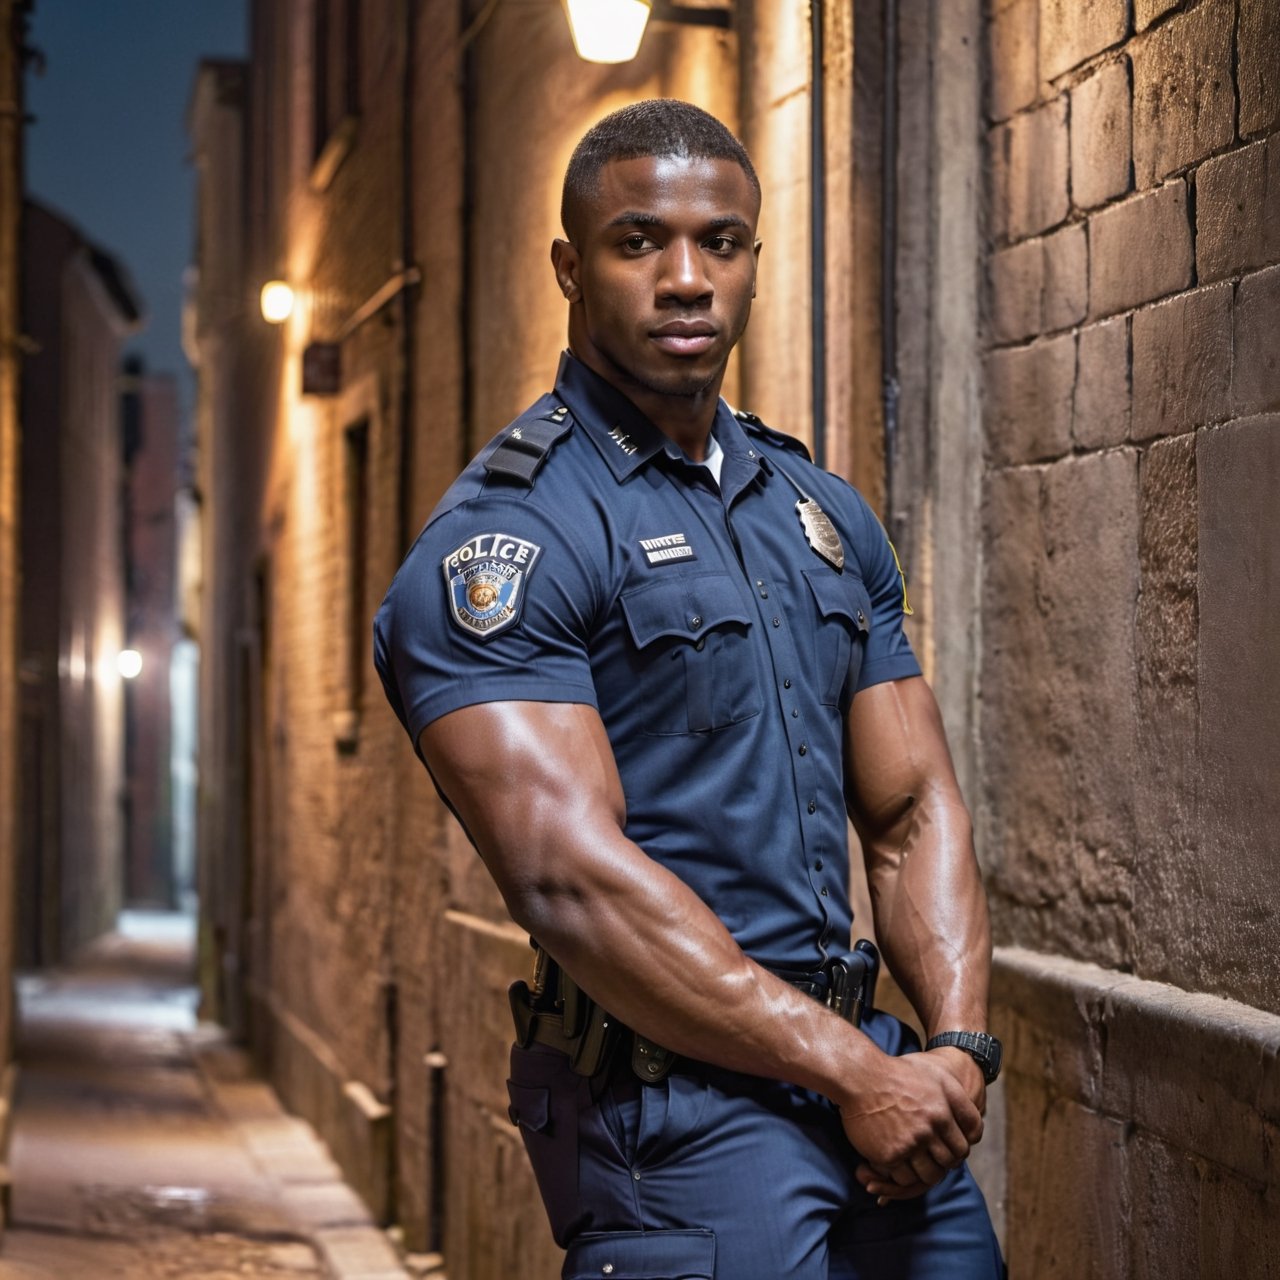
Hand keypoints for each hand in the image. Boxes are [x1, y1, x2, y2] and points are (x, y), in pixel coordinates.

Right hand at [839, 1050, 982, 1203]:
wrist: (860, 1077)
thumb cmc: (899, 1074)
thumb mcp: (937, 1076)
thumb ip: (960, 1102)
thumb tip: (975, 1132)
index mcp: (943, 1111)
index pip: (965, 1146)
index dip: (958, 1149)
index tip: (947, 1146)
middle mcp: (929, 1128)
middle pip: (949, 1162)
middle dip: (943, 1162)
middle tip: (931, 1155)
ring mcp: (909, 1143)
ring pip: (930, 1175)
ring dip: (925, 1172)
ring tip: (916, 1161)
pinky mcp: (890, 1155)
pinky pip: (905, 1178)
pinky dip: (904, 1175)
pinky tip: (898, 1160)